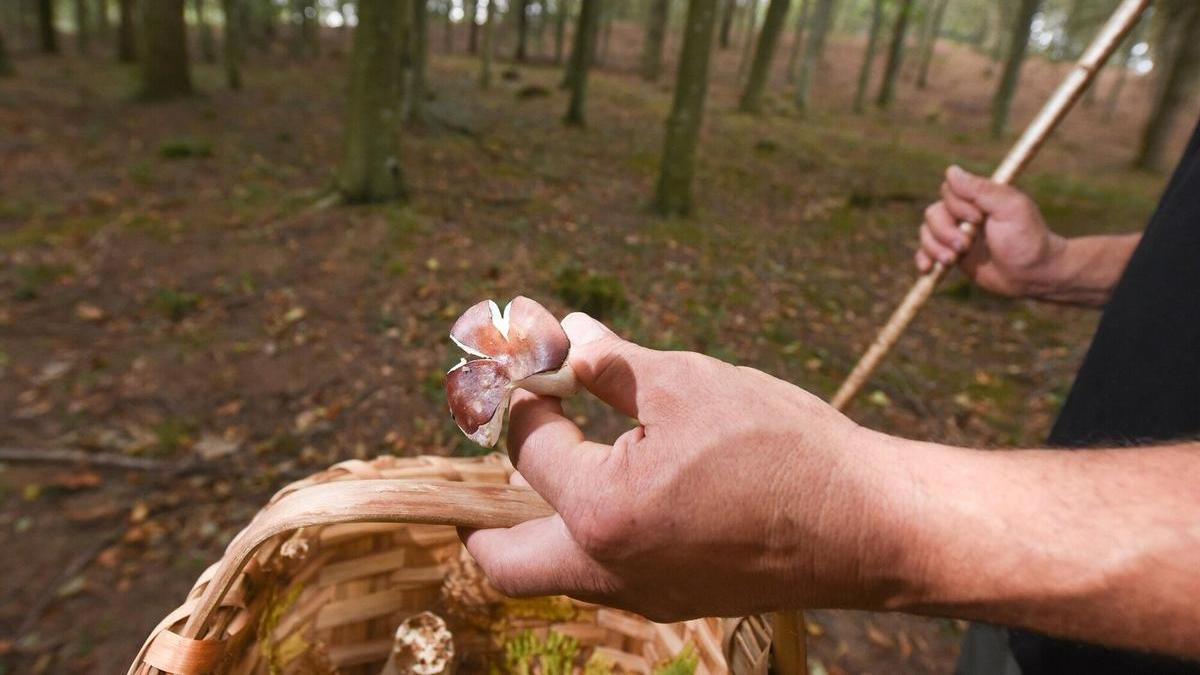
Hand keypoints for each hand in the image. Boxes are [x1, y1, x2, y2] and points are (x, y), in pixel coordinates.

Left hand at [462, 314, 920, 620]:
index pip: (530, 446)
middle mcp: (609, 569)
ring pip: (558, 574)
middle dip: (485, 516)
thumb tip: (567, 334)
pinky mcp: (680, 601)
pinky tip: (626, 489)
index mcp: (600, 512)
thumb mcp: (689, 383)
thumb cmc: (782, 448)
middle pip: (507, 562)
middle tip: (503, 464)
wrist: (869, 525)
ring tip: (561, 467)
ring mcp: (645, 596)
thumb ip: (613, 363)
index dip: (526, 392)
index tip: (536, 362)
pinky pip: (609, 575)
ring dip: (542, 525)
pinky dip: (595, 535)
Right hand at [916, 165, 1066, 297]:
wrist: (1034, 275)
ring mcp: (956, 236)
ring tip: (952, 261)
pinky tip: (927, 269)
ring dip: (935, 247)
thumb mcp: (1009, 209)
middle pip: (933, 213)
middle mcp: (964, 215)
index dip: (957, 207)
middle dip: (944, 232)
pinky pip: (925, 253)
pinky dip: (923, 259)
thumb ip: (981, 189)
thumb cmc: (1028, 239)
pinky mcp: (952, 256)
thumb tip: (951, 170)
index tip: (978, 219)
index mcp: (979, 199)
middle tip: (964, 246)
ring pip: (926, 233)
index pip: (949, 192)